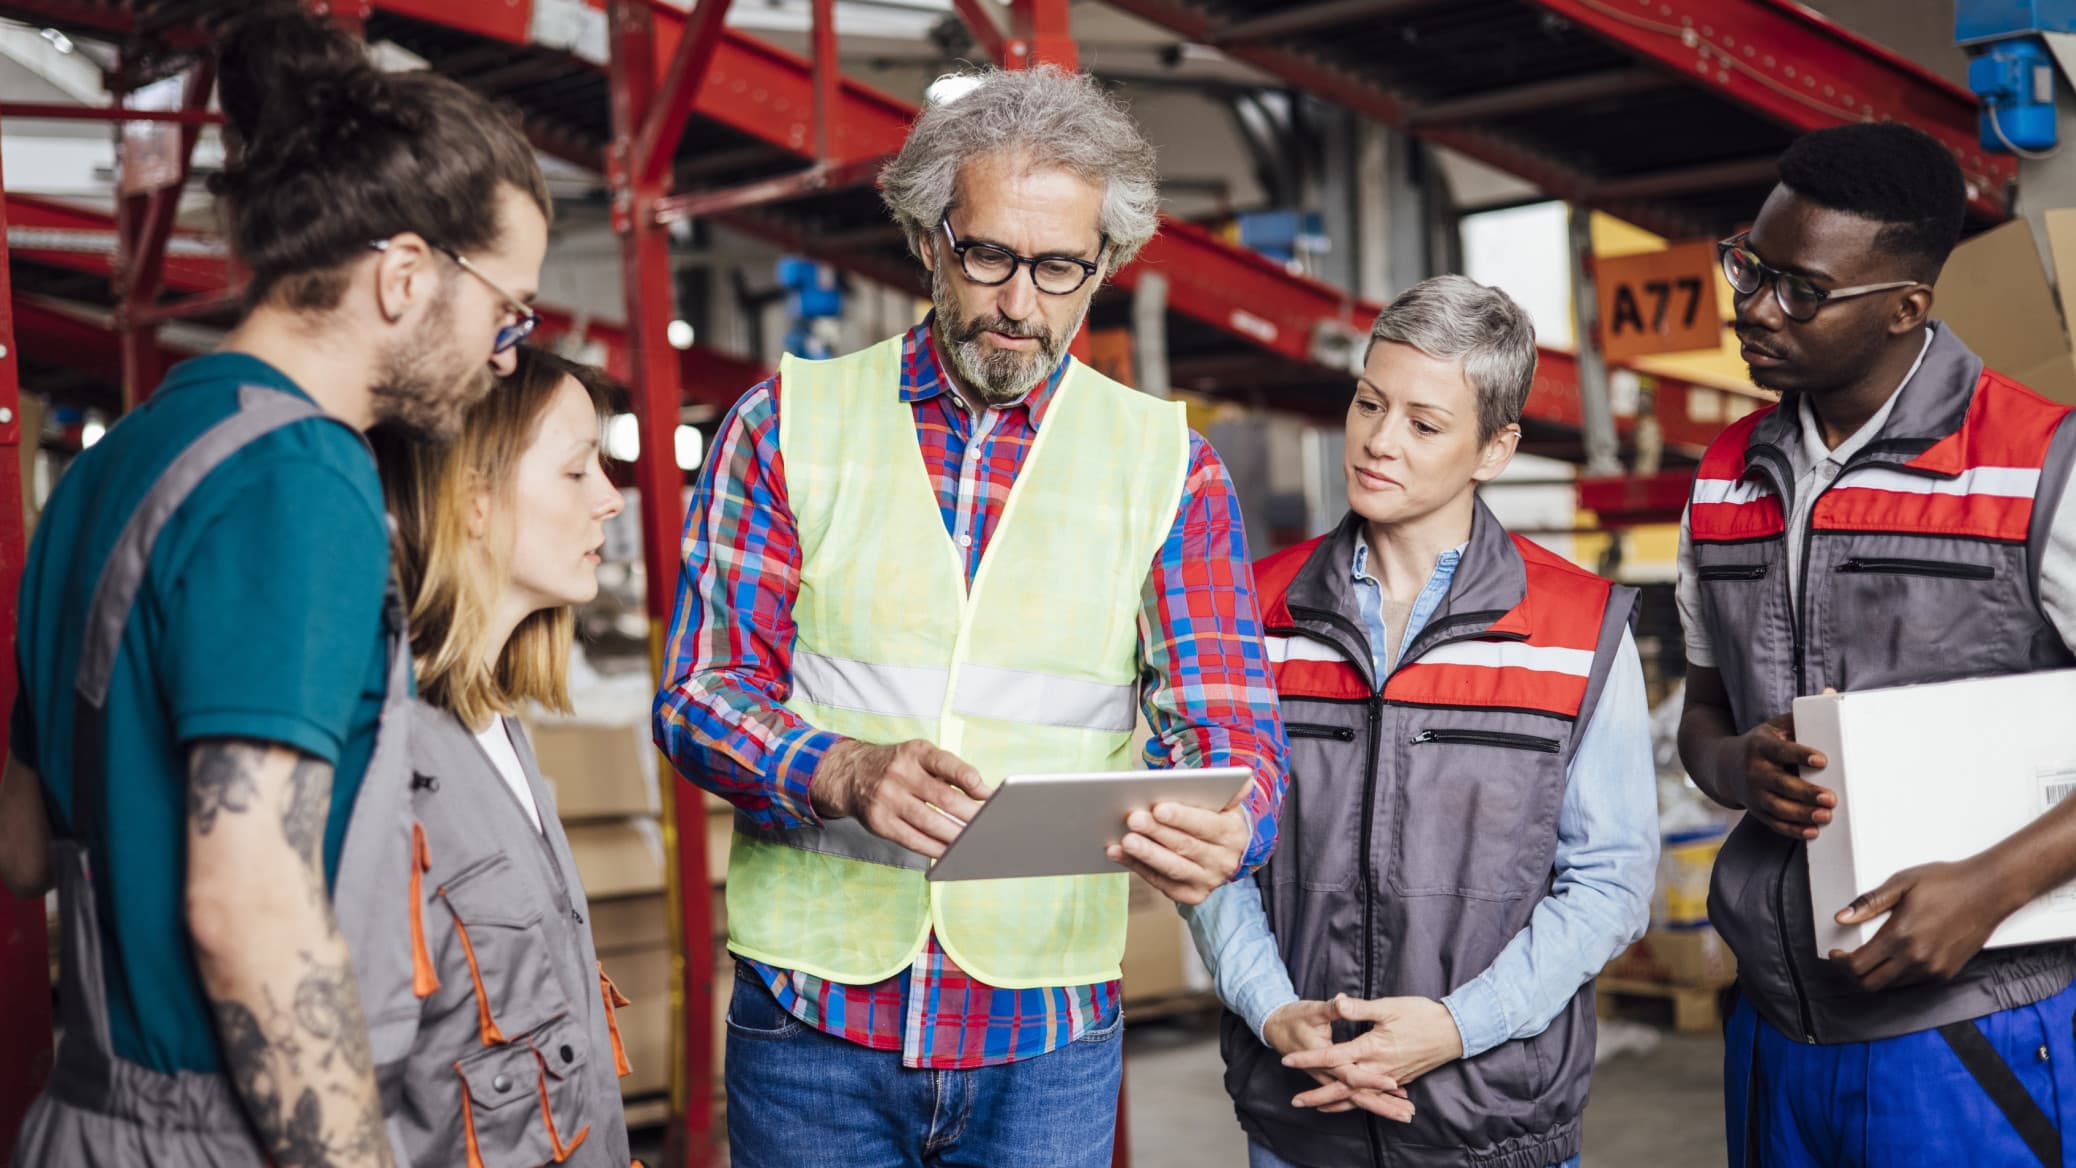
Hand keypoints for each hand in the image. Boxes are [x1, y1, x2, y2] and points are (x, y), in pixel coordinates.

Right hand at [809, 738, 988, 857]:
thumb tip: (985, 793)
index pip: (946, 763)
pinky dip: (935, 848)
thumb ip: (953, 771)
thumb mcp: (921, 757)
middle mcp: (900, 773)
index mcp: (915, 752)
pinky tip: (951, 852)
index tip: (987, 794)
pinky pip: (913, 840)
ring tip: (975, 842)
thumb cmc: (899, 767)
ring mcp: (887, 798)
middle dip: (970, 815)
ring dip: (956, 836)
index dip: (968, 778)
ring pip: (929, 822)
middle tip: (990, 826)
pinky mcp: (880, 822)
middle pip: (942, 798)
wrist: (852, 775)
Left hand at [1104, 798, 1248, 905]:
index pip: (1207, 825)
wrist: (1225, 855)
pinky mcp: (1190, 895)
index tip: (1158, 808)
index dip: (1182, 817)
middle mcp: (1224, 862)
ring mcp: (1207, 881)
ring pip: (1172, 868)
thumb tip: (1244, 779)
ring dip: (1146, 854)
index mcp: (1233, 834)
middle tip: (1133, 819)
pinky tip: (1118, 852)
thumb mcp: (1226, 803)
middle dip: (1157, 832)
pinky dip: (1136, 867)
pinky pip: (1160, 882)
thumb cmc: (1214, 819)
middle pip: (1186, 846)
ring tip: (1125, 840)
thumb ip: (1230, 789)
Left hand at [1281, 995, 1462, 1120]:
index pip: (1333, 1057)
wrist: (1453, 1032)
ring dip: (1335, 1103)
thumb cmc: (1420, 1015)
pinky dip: (1358, 1102)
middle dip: (1317, 1094)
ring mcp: (1389, 1076)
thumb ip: (1360, 1008)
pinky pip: (1373, 1096)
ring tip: (1315, 1107)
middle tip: (1295, 1101)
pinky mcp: (1399, 1079)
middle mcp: (1378, 1068)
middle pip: (1342, 1086)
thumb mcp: (1388, 1007)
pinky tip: (1349, 1104)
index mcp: (1372, 1048)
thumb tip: (1338, 1002)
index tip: (1287, 1060)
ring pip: (1357, 1095)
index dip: (1309, 1059)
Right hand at [1725, 711, 1834, 839]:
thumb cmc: (1760, 743)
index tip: (1822, 760)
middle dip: (1806, 792)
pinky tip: (1812, 832)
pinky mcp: (1756, 810)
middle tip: (1831, 799)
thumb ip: (1800, 716)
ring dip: (1802, 814)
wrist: (1723, 765)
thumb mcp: (1774, 726)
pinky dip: (1792, 829)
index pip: (1781, 751)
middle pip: (1781, 783)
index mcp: (1760, 746)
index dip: (1801, 754)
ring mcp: (1753, 793)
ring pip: (1778, 807)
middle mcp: (1753, 770)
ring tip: (1825, 816)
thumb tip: (1832, 692)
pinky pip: (1774, 823)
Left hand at [1828, 858, 2017, 990]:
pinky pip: (1912, 982)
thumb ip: (1869, 903)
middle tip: (1847, 959)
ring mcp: (1934, 969)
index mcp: (1900, 936)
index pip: (1857, 966)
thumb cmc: (1947, 883)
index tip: (1835, 953)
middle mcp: (1917, 959)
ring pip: (1891, 986)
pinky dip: (1897, 975)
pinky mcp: (1947, 973)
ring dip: (1874, 975)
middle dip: (1851, 974)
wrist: (1989, 891)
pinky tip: (1895, 957)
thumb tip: (1841, 917)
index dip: (1839, 962)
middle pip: (1870, 984)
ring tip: (1869, 957)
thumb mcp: (1901, 883)